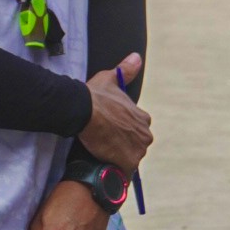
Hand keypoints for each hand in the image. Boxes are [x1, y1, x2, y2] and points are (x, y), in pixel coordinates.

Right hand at [78, 53, 150, 172]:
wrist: (84, 111)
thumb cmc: (95, 95)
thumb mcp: (110, 79)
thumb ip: (125, 70)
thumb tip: (136, 57)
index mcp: (142, 118)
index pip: (137, 129)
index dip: (123, 131)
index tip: (110, 130)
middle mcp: (145, 134)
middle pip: (135, 145)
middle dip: (123, 146)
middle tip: (104, 144)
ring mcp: (138, 150)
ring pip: (129, 158)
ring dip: (119, 158)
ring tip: (102, 156)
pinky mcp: (129, 162)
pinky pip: (123, 171)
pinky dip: (115, 171)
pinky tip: (104, 166)